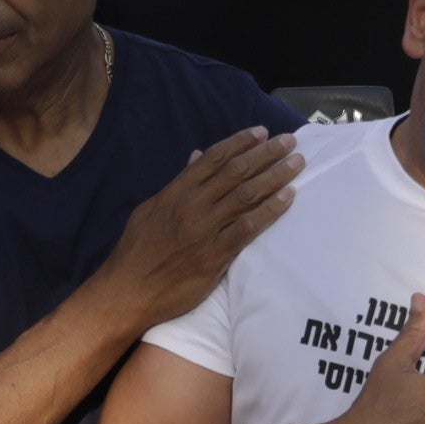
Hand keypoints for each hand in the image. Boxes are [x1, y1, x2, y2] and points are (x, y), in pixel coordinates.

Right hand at [91, 126, 299, 323]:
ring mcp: (204, 230)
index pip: (214, 159)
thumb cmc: (136, 252)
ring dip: (275, 176)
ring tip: (297, 163)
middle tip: (290, 141)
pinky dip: (270, 210)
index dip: (240, 143)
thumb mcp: (151, 210)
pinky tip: (288, 197)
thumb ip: (177, 184)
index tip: (262, 132)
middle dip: (266, 153)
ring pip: (246, 195)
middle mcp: (192, 206)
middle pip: (236, 172)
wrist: (127, 291)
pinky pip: (248, 228)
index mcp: (176, 192)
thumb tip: (196, 158)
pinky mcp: (214, 256)